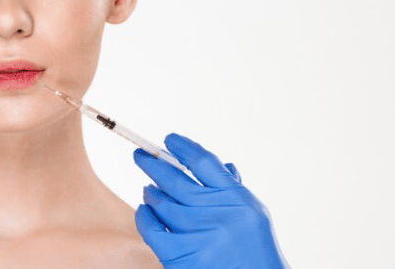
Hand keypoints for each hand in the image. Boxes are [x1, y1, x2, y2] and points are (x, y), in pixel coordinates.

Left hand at [133, 133, 290, 268]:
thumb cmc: (254, 250)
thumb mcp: (253, 215)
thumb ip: (234, 189)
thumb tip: (223, 164)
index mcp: (237, 199)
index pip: (204, 162)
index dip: (183, 147)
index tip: (170, 139)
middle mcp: (217, 214)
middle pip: (176, 179)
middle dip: (153, 163)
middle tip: (140, 155)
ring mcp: (198, 235)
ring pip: (162, 203)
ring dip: (151, 192)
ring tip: (148, 188)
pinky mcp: (182, 256)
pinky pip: (152, 229)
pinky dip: (144, 216)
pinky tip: (144, 210)